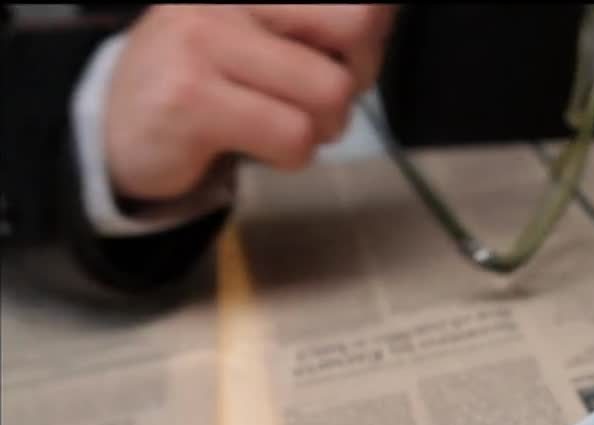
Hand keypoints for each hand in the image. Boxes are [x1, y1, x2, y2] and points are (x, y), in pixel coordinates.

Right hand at [105, 4, 396, 200]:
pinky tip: (256, 146)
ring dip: (321, 127)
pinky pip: (294, 138)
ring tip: (281, 125)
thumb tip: (387, 14)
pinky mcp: (191, 99)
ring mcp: (203, 40)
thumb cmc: (213, 80)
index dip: (368, 36)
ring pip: (331, 92)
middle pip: (357, 23)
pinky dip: (291, 156)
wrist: (121, 129)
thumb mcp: (267, 35)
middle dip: (357, 75)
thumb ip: (326, 23)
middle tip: (321, 99)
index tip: (338, 60)